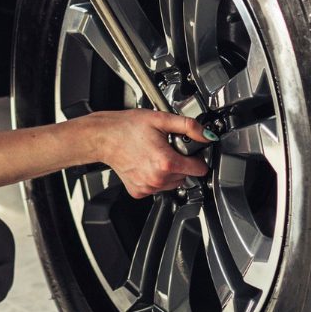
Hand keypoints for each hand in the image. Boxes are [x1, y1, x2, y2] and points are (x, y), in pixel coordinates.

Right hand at [95, 108, 210, 198]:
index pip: (199, 169)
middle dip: (181, 163)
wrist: (104, 137)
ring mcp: (148, 188)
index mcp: (166, 162)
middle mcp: (158, 179)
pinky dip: (156, 178)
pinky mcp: (139, 192)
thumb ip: (188, 126)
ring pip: (173, 183)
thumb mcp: (161, 119)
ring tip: (155, 155)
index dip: (196, 157)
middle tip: (167, 148)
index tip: (188, 150)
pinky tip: (146, 164)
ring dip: (169, 171)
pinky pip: (157, 188)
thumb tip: (207, 135)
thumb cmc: (127, 127)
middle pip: (186, 176)